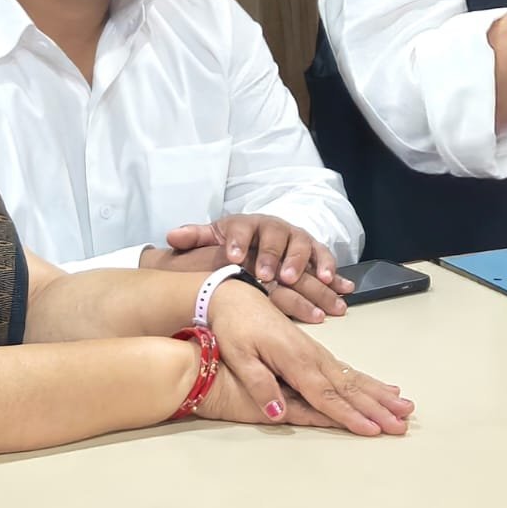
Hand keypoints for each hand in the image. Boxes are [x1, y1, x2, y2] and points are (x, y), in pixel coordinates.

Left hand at [157, 215, 353, 322]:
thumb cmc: (234, 243)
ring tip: (300, 280)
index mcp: (247, 225)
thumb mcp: (213, 238)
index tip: (233, 257)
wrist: (260, 238)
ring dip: (302, 263)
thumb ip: (195, 237)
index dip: (238, 242)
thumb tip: (171, 236)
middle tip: (270, 275)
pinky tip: (335, 282)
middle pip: (276, 237)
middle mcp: (274, 228)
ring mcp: (296, 238)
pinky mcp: (314, 250)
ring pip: (302, 246)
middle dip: (274, 256)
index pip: (242, 229)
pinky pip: (324, 257)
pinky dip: (330, 268)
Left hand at [207, 281, 412, 435]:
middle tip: (402, 424)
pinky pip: (348, 370)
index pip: (326, 395)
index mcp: (295, 360)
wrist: (235, 296)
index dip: (349, 415)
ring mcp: (317, 353)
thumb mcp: (238, 356)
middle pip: (349, 388)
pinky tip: (384, 389)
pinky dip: (369, 382)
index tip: (373, 430)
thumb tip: (278, 414)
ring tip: (405, 407)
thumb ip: (260, 385)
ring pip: (354, 378)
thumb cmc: (234, 327)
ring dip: (381, 395)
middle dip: (377, 408)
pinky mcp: (316, 351)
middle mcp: (313, 356)